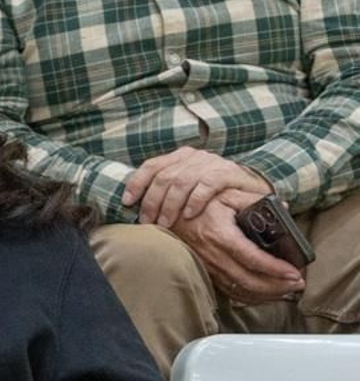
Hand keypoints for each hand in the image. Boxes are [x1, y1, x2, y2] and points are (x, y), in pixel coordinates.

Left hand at [122, 147, 271, 228]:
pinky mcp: (228, 173)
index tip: (127, 202)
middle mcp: (194, 157)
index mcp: (180, 157)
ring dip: (170, 205)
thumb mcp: (187, 190)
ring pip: (182, 182)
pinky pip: (206, 185)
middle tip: (148, 222)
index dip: (137, 183)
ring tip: (165, 223)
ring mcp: (211, 163)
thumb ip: (166, 191)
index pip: (151, 165)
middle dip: (152, 201)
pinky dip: (195, 201)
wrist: (254, 191)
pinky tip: (189, 215)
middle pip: (164, 177)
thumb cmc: (215, 196)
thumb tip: (134, 207)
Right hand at [169, 188, 305, 302]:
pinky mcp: (205, 270)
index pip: (253, 258)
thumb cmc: (199, 202)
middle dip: (276, 286)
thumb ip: (255, 199)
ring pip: (239, 289)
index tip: (294, 272)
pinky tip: (263, 293)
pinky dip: (248, 296)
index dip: (275, 268)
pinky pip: (228, 290)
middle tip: (297, 284)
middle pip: (248, 280)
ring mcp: (207, 265)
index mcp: (221, 235)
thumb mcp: (227, 194)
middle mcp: (213, 254)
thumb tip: (283, 208)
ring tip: (285, 290)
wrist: (168, 213)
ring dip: (264, 294)